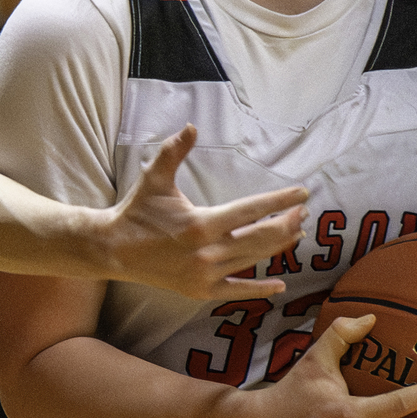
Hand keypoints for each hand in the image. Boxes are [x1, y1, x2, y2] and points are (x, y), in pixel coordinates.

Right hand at [99, 126, 306, 298]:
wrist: (113, 249)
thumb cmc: (137, 209)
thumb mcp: (155, 177)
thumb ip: (174, 151)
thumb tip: (191, 126)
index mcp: (201, 223)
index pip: (251, 211)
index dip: (280, 202)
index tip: (302, 194)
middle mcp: (207, 252)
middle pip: (260, 238)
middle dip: (287, 223)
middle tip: (303, 212)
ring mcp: (205, 275)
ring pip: (252, 260)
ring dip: (279, 247)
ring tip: (297, 233)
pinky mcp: (199, 291)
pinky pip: (236, 291)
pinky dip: (259, 288)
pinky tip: (280, 284)